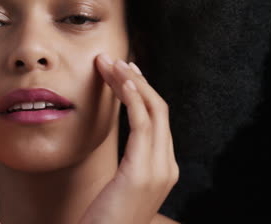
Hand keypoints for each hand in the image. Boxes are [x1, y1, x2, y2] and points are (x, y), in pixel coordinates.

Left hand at [79, 54, 179, 223]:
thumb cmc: (103, 218)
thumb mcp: (120, 186)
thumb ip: (128, 164)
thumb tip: (123, 143)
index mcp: (162, 168)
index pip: (158, 119)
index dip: (143, 92)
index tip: (125, 74)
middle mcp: (166, 166)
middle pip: (159, 109)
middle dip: (137, 80)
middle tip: (115, 61)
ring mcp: (159, 169)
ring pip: (153, 109)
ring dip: (131, 82)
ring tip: (110, 63)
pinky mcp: (143, 171)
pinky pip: (142, 123)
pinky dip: (133, 97)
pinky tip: (119, 80)